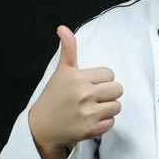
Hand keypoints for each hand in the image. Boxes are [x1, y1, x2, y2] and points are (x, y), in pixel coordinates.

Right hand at [28, 25, 122, 158]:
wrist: (41, 127)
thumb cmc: (53, 97)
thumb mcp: (61, 71)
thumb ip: (68, 49)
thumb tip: (63, 27)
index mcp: (78, 78)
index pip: (109, 74)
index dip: (102, 79)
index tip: (91, 84)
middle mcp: (84, 95)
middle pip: (117, 89)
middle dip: (108, 92)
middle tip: (95, 96)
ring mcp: (88, 114)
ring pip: (117, 106)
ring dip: (109, 107)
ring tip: (95, 107)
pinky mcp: (91, 130)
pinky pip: (112, 122)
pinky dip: (104, 122)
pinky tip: (92, 119)